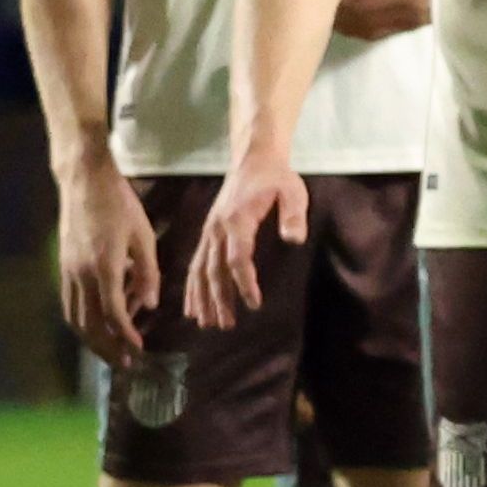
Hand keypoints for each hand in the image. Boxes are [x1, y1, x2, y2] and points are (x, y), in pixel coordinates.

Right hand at [53, 155, 161, 368]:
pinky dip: (81, 321)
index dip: (126, 335)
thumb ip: (148, 273)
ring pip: (75, 317)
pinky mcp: (62, 267)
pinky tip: (95, 327)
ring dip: (92, 339)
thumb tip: (151, 305)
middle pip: (90, 323)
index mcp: (105, 267)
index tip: (139, 349)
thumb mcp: (145, 237)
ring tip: (111, 352)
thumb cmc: (120, 205)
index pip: (113, 313)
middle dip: (107, 347)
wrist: (84, 183)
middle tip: (126, 363)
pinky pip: (69, 304)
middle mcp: (81, 274)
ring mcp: (67, 272)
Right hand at [180, 153, 308, 332]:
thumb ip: (294, 215)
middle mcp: (217, 229)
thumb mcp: (293, 192)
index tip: (254, 304)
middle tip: (226, 325)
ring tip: (207, 323)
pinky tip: (192, 306)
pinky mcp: (208, 234)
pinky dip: (192, 286)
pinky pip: (195, 264)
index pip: (238, 258)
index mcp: (237, 221)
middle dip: (219, 300)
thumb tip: (294, 240)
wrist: (253, 161)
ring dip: (202, 298)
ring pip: (200, 270)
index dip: (244, 283)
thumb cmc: (277, 179)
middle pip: (214, 270)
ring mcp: (209, 232)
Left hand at [331, 0, 437, 41]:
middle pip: (360, 7)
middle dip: (334, 3)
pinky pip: (370, 34)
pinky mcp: (404, 30)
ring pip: (362, 24)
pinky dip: (350, 29)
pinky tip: (338, 21)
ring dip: (339, 18)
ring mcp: (407, 19)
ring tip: (318, 8)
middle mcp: (409, 0)